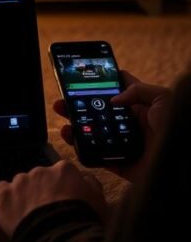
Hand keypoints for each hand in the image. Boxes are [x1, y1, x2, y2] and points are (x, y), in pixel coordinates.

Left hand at [0, 159, 106, 236]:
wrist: (58, 238)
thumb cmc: (81, 221)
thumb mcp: (99, 201)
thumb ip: (91, 184)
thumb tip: (85, 178)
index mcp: (64, 170)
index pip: (61, 173)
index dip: (62, 188)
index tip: (64, 200)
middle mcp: (41, 170)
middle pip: (40, 178)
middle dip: (43, 191)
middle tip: (48, 211)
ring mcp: (21, 181)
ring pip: (21, 184)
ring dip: (25, 195)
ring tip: (32, 215)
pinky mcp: (5, 194)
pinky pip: (1, 189)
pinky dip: (6, 198)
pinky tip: (13, 210)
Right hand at [54, 70, 171, 182]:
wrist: (180, 163)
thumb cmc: (177, 127)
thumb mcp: (163, 98)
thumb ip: (138, 90)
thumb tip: (113, 99)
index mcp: (141, 107)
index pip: (117, 91)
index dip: (101, 83)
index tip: (83, 78)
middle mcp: (129, 124)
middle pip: (99, 113)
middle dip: (80, 105)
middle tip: (63, 100)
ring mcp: (122, 143)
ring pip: (93, 133)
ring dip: (76, 125)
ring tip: (64, 118)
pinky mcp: (118, 162)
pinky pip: (96, 155)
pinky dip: (81, 147)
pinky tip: (71, 137)